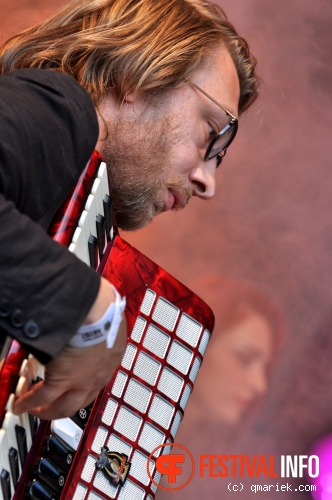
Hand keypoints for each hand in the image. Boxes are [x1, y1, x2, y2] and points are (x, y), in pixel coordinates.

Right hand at [13, 278, 126, 419]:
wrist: (98, 312)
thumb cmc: (104, 307)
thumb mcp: (107, 315)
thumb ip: (100, 321)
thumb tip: (94, 312)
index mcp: (111, 355)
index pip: (99, 376)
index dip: (85, 383)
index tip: (76, 383)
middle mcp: (99, 374)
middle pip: (82, 400)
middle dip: (65, 405)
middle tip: (54, 406)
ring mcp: (81, 381)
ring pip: (62, 405)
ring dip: (48, 410)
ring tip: (35, 410)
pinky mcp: (62, 380)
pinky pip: (41, 397)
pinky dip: (29, 403)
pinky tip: (20, 404)